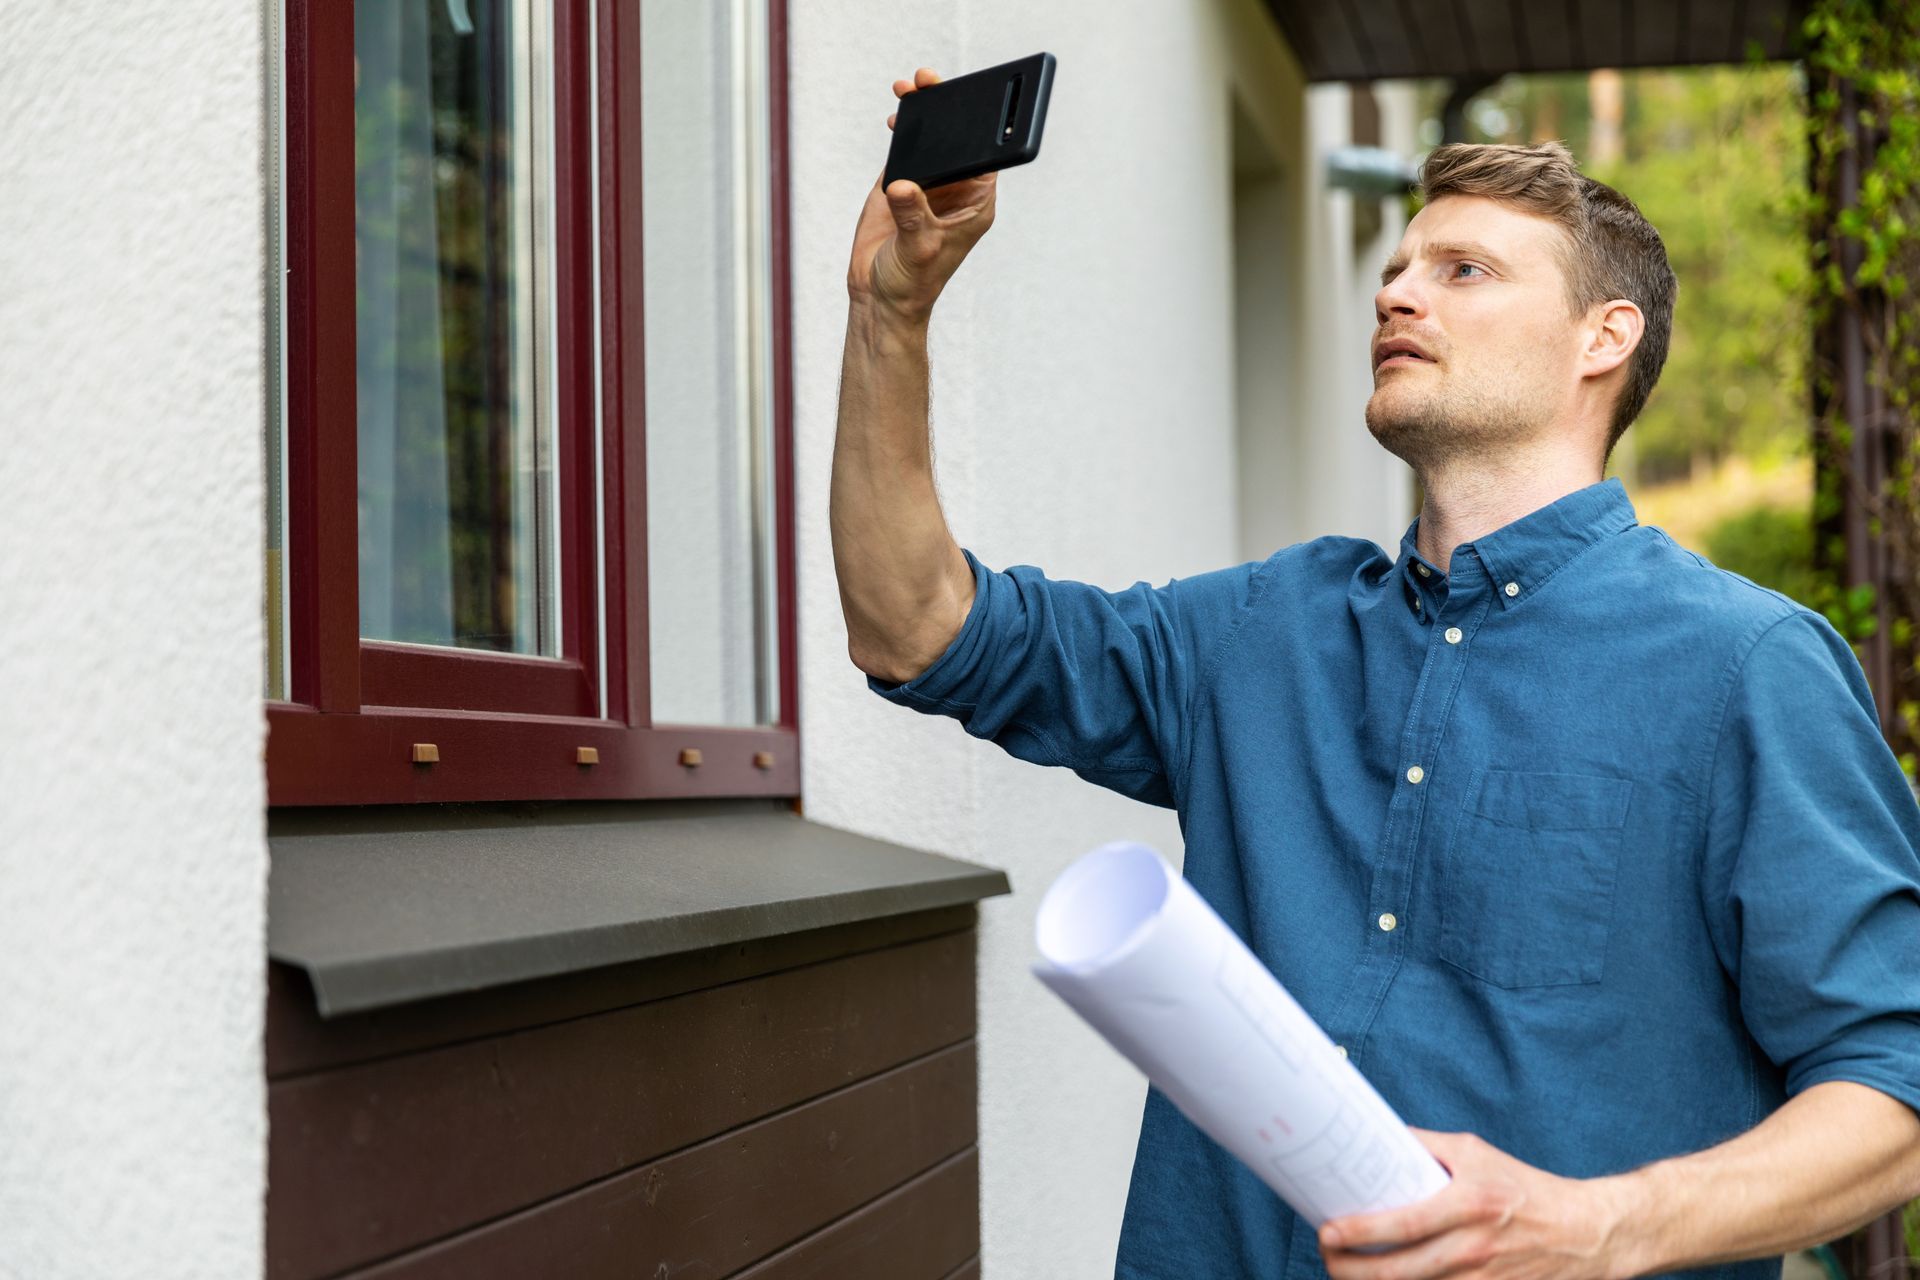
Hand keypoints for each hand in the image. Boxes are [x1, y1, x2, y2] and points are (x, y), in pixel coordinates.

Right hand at [845, 67, 997, 324]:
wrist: (879, 296)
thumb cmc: (913, 282)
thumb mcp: (920, 249)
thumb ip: (914, 215)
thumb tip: (904, 186)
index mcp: (975, 204)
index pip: (985, 156)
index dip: (981, 126)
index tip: (973, 100)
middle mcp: (955, 191)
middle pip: (957, 140)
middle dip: (946, 110)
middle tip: (930, 83)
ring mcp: (927, 185)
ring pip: (930, 140)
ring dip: (921, 115)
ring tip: (908, 91)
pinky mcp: (899, 184)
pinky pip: (904, 148)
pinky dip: (901, 130)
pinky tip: (897, 114)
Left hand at [1317, 1130, 1634, 1279]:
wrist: (1584, 1231)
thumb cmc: (1522, 1186)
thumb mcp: (1475, 1154)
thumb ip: (1426, 1146)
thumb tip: (1374, 1134)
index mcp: (1471, 1203)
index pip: (1404, 1224)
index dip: (1359, 1232)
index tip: (1326, 1231)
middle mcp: (1476, 1247)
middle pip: (1399, 1272)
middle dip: (1350, 1270)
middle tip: (1327, 1256)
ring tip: (1345, 1271)